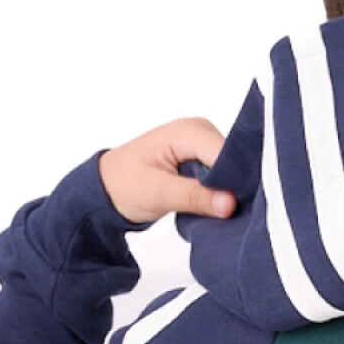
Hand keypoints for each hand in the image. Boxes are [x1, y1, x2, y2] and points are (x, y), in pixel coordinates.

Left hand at [98, 118, 238, 224]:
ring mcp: (202, 143)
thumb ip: (195, 197)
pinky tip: (214, 203)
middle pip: (234, 159)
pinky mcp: (203, 157)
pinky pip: (223, 174)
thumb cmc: (125, 184)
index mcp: (187, 131)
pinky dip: (221, 190)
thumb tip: (230, 203)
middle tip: (227, 212)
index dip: (235, 181)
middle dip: (233, 187)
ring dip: (228, 191)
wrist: (108, 188)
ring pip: (232, 169)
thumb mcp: (158, 193)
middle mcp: (199, 131)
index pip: (227, 154)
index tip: (235, 206)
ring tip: (217, 209)